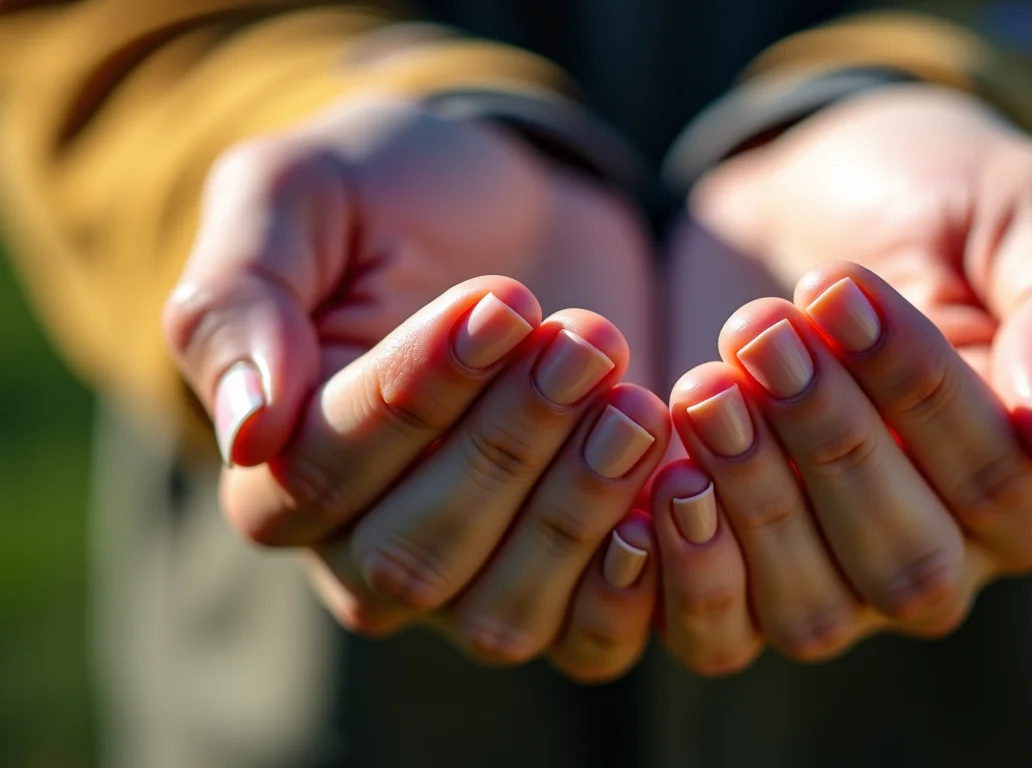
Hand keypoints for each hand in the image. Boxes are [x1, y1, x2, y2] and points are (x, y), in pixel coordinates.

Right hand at [162, 93, 662, 680]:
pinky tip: (673, 489)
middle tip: (586, 343)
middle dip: (511, 445)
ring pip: (501, 611)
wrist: (510, 210)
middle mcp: (360, 550)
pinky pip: (586, 640)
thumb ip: (240, 303)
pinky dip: (631, 585)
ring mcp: (466, 582)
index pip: (324, 470)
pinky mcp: (564, 579)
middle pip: (416, 552)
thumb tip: (245, 433)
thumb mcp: (296, 200)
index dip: (417, 396)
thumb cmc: (388, 197)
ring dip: (576, 510)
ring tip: (638, 404)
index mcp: (275, 468)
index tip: (502, 301)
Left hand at [654, 84, 1031, 672]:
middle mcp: (942, 556)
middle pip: (904, 558)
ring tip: (705, 387)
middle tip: (758, 331)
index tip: (832, 286)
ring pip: (812, 608)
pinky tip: (659, 481)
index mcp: (1028, 483)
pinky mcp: (736, 576)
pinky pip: (720, 634)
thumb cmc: (929, 198)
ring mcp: (835, 582)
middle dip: (826, 442)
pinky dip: (686, 577)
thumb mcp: (1022, 212)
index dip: (912, 388)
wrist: (803, 196)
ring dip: (753, 499)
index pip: (992, 476)